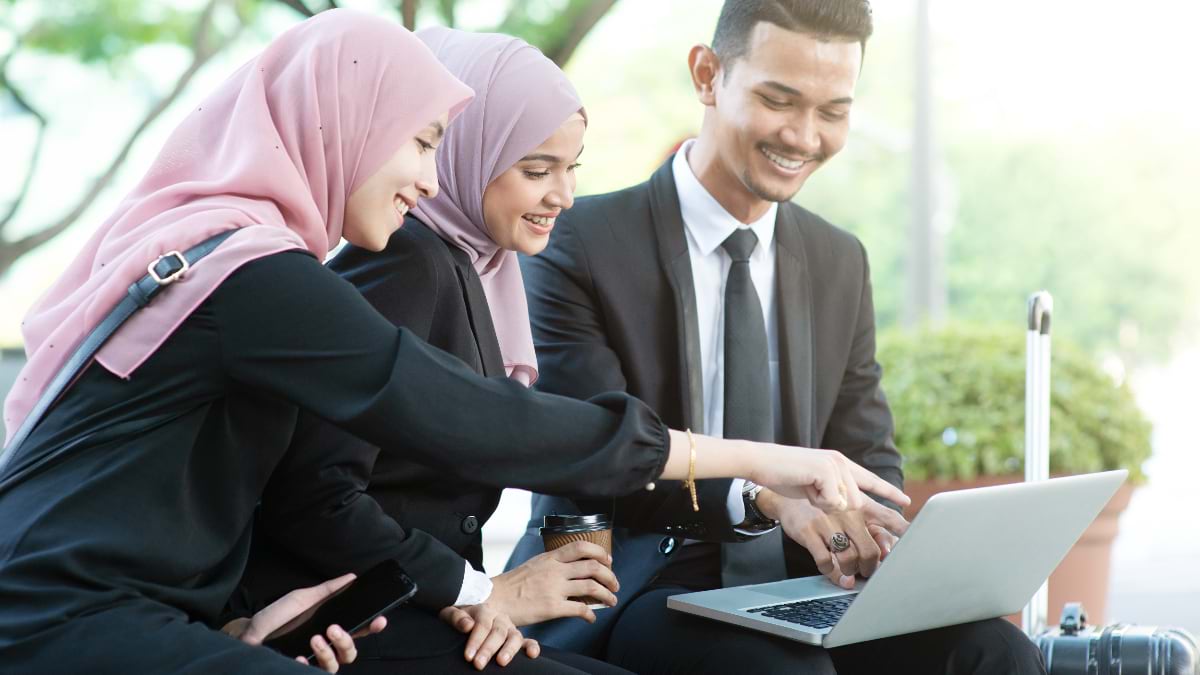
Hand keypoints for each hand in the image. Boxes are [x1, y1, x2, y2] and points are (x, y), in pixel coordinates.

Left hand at [222, 573, 386, 672]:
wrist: (247, 632)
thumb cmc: (275, 617)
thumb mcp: (302, 598)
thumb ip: (327, 590)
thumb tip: (351, 577)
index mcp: (329, 629)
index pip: (357, 631)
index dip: (371, 627)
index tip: (379, 620)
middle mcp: (324, 648)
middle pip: (350, 653)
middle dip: (346, 641)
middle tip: (332, 628)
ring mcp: (311, 662)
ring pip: (334, 667)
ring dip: (327, 653)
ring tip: (314, 639)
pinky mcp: (295, 669)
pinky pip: (311, 674)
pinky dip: (306, 666)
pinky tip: (298, 657)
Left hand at [439, 603, 539, 670]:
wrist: (470, 616)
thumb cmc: (459, 618)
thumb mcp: (451, 613)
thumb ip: (456, 617)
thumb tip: (467, 625)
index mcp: (484, 610)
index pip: (482, 625)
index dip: (476, 640)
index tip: (468, 656)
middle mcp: (500, 618)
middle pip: (497, 632)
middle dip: (488, 649)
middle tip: (478, 664)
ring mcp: (510, 628)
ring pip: (514, 637)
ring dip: (509, 650)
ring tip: (501, 662)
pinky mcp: (516, 638)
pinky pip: (528, 641)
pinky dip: (532, 647)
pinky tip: (532, 655)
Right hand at [487, 540, 617, 625]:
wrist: (494, 599)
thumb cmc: (513, 584)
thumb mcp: (535, 564)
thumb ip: (553, 564)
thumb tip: (571, 567)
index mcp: (551, 558)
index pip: (581, 546)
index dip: (600, 552)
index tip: (608, 560)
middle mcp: (555, 570)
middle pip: (593, 566)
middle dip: (610, 576)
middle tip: (615, 584)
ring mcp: (554, 588)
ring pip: (591, 588)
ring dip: (607, 595)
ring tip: (612, 600)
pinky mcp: (552, 607)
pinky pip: (580, 609)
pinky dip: (590, 614)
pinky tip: (591, 618)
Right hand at [746, 444, 909, 512]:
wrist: (762, 462)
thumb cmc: (783, 474)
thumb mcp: (813, 485)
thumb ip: (832, 491)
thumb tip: (848, 507)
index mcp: (840, 463)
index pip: (870, 479)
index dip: (888, 492)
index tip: (906, 502)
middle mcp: (841, 462)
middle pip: (856, 502)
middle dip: (835, 507)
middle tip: (814, 495)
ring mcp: (835, 465)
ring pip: (845, 503)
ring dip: (823, 504)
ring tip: (807, 489)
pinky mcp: (827, 471)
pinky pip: (831, 502)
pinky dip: (817, 501)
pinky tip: (805, 487)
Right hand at [758, 491, 908, 589]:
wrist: (785, 497)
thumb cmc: (821, 505)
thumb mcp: (845, 506)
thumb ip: (866, 524)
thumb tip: (886, 550)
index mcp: (859, 504)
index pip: (888, 518)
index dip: (903, 532)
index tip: (915, 547)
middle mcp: (846, 512)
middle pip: (870, 550)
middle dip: (871, 568)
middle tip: (869, 574)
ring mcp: (827, 522)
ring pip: (848, 558)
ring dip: (851, 573)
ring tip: (850, 575)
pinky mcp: (809, 532)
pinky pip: (825, 562)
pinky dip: (831, 573)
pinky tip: (834, 574)